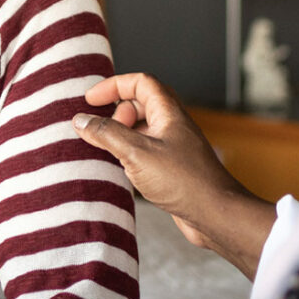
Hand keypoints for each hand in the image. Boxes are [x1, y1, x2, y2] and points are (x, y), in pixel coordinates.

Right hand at [73, 73, 275, 276]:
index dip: (114, 85)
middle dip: (115, 111)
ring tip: (103, 149)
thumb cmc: (184, 182)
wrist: (217, 216)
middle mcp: (173, 125)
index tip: (91, 99)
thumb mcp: (136, 154)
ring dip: (121, 134)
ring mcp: (174, 147)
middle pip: (140, 103)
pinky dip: (129, 153)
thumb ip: (106, 134)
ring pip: (142, 129)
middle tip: (99, 129)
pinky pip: (145, 151)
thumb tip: (80, 120)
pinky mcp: (173, 168)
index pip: (140, 82)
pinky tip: (118, 169)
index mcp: (168, 112)